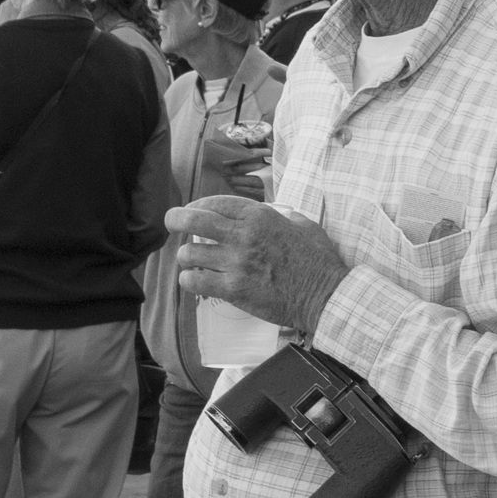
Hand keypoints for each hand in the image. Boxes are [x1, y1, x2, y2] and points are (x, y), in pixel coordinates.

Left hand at [167, 195, 350, 335]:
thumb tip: (269, 214)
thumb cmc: (318, 260)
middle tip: (171, 223)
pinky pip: (196, 282)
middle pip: (194, 221)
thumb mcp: (301, 223)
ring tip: (190, 260)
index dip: (197, 204)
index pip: (215, 203)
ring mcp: (237, 264)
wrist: (325, 294)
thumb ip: (279, 216)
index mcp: (259, 216)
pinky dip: (189, 279)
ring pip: (191, 254)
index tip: (191, 210)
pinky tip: (192, 279)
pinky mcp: (234, 290)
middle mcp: (244, 236)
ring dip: (186, 257)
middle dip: (176, 219)